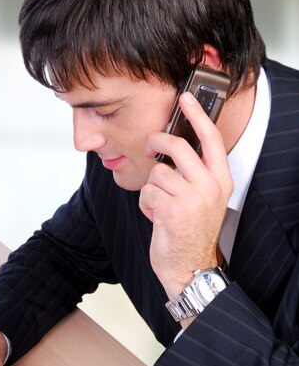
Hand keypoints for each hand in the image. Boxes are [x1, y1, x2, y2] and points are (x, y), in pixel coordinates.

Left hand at [139, 91, 233, 303]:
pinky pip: (147, 192)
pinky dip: (145, 204)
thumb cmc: (192, 232)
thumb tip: (172, 147)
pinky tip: (155, 217)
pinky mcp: (172, 210)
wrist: (190, 267)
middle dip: (156, 143)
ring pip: (157, 173)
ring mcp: (192, 198)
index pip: (210, 139)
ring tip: (159, 204)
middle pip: (176, 147)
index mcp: (221, 180)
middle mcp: (210, 187)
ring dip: (151, 188)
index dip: (197, 115)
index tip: (185, 98)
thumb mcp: (204, 199)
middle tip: (148, 146)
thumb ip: (195, 174)